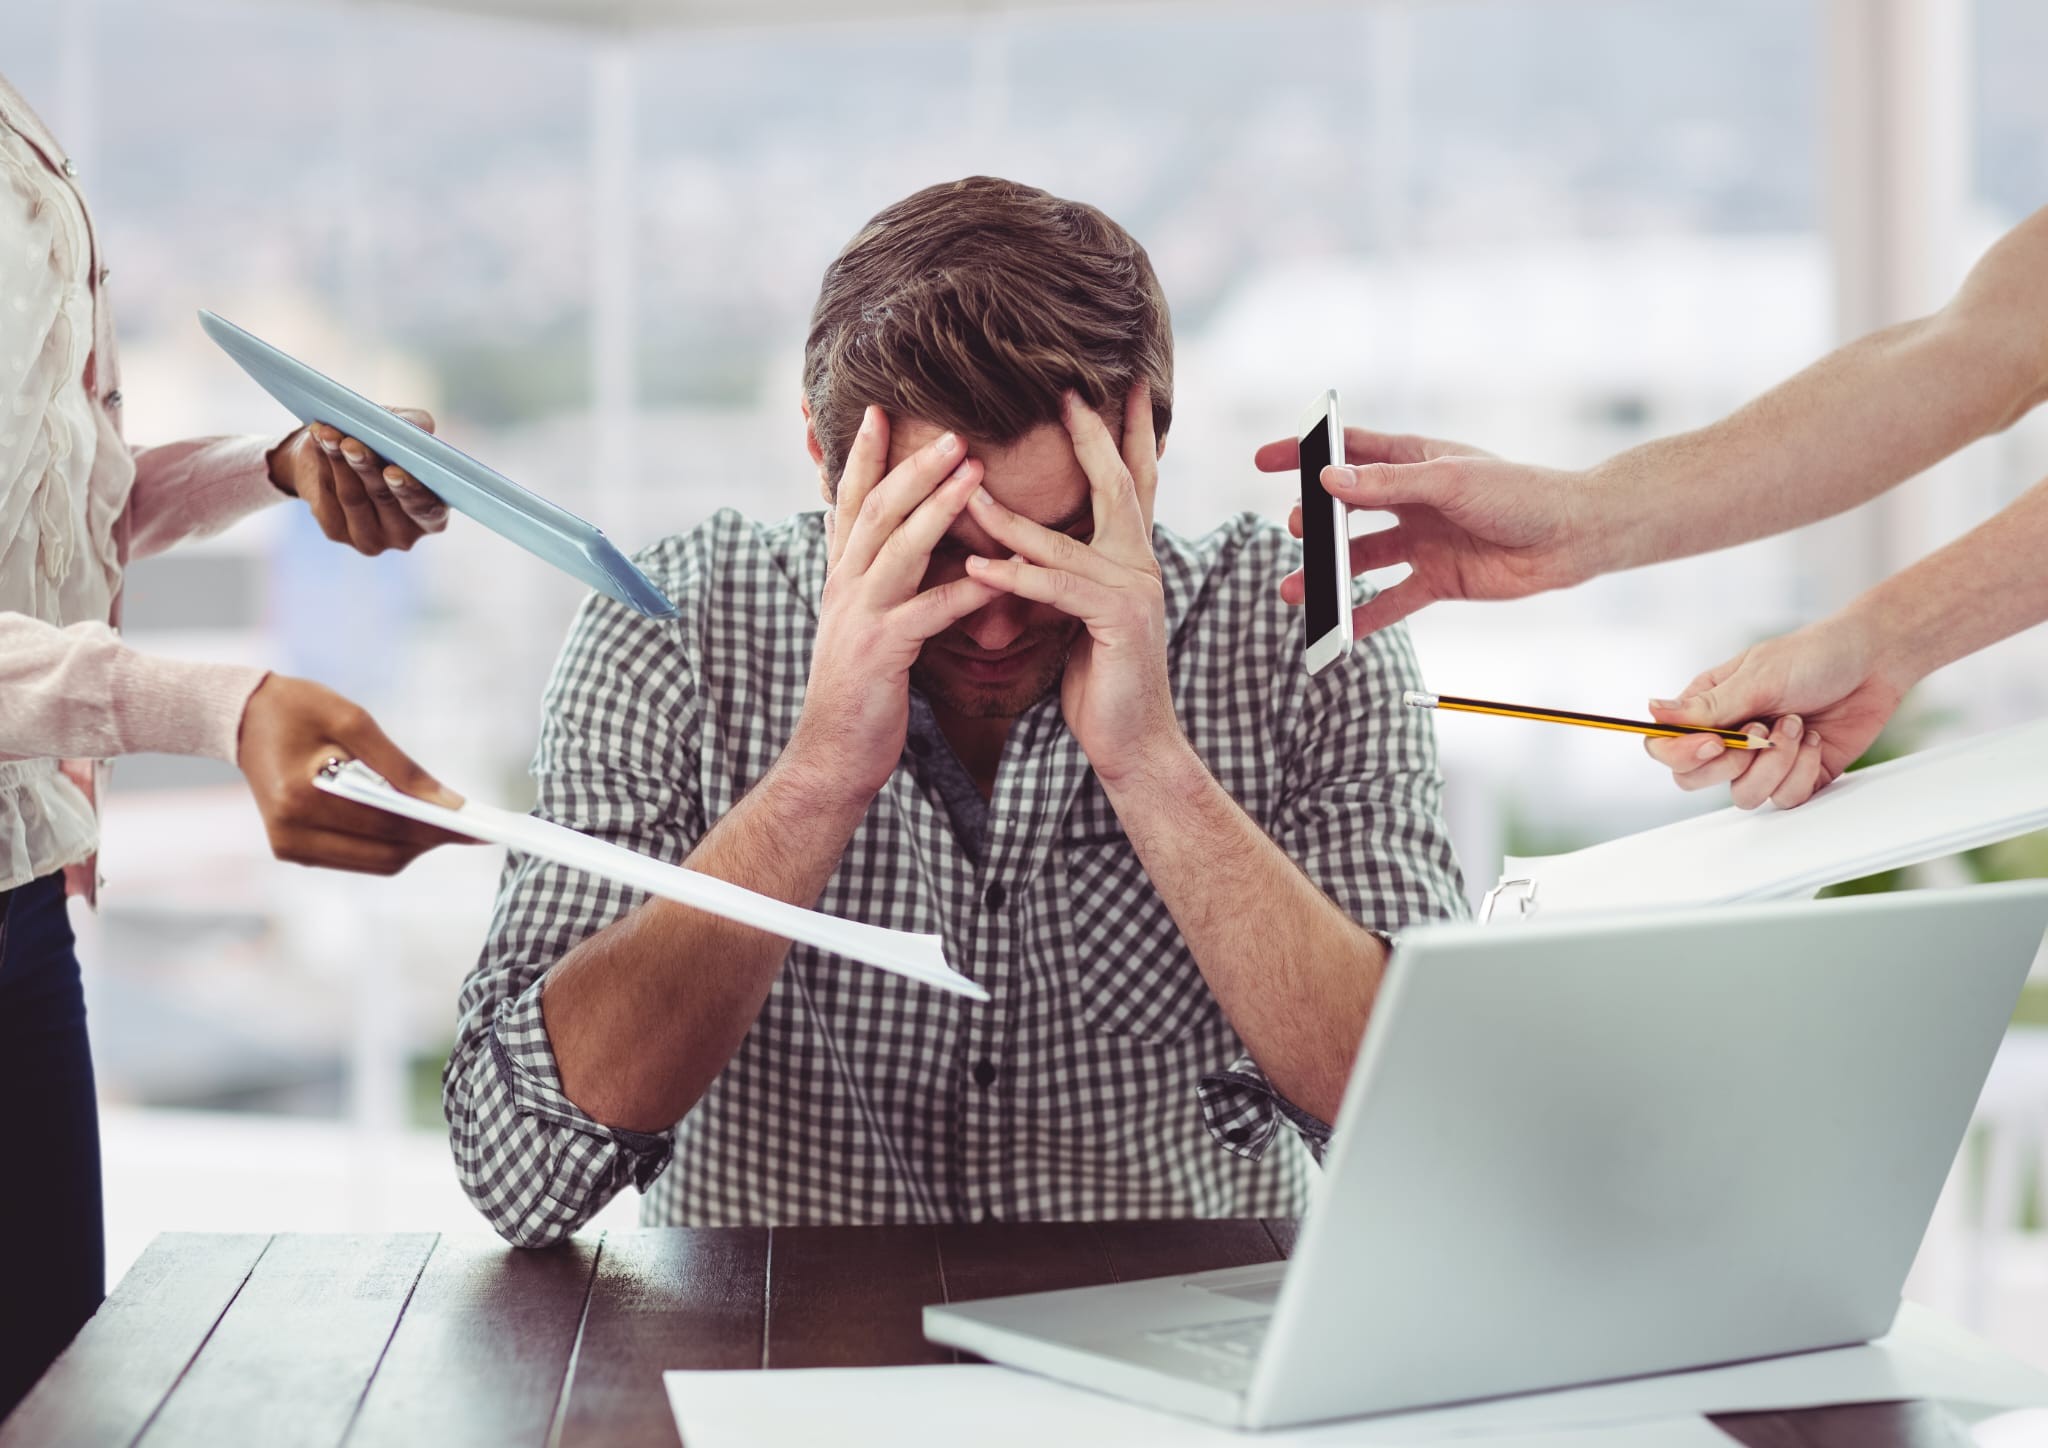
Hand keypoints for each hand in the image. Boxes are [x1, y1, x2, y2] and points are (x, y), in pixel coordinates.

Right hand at [236, 674, 475, 872]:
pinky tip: (409, 822)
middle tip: (470, 827)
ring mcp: (289, 847)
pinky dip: (388, 844)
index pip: (387, 825)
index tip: (478, 828)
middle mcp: (291, 833)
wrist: (243, 718)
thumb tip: (449, 803)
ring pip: (375, 863)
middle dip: (431, 841)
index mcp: (301, 797)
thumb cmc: (299, 708)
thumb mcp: (354, 720)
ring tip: (445, 823)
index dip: (437, 828)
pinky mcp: (292, 851)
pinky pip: (357, 858)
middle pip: (385, 854)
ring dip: (414, 845)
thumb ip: (402, 766)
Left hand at [269, 410, 449, 555]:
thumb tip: (419, 426)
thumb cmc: (383, 445)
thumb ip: (417, 426)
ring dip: (339, 460)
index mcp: (432, 515)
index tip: (393, 471)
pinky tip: (320, 441)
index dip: (411, 491)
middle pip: (385, 499)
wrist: (337, 458)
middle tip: (351, 445)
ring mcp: (370, 538)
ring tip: (329, 433)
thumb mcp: (403, 430)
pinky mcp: (336, 531)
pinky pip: (328, 494)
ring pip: (353, 496)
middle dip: (367, 468)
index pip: (428, 510)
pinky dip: (323, 461)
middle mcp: (405, 534)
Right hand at [788, 409, 999, 805]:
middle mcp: (844, 587)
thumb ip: (878, 583)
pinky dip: (966, 590)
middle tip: (953, 429)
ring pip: (898, 548)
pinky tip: (1000, 574)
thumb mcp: (863, 625)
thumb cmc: (859, 692)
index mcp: (841, 577)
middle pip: (877, 511)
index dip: (864, 456)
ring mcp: (859, 617)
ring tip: (975, 472)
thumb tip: (900, 548)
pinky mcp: (881, 653)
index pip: (851, 503)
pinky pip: (929, 612)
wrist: (831, 756)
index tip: (881, 411)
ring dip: (937, 507)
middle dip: (912, 466)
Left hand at [964, 385, 1180, 782]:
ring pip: (1065, 540)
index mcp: (1132, 558)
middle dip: (1092, 435)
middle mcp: (1141, 564)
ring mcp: (1134, 590)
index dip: (1124, 433)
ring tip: (967, 489)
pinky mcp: (1117, 621)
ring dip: (1010, 517)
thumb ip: (1063, 574)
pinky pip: (1056, 589)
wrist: (1133, 742)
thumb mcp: (1078, 615)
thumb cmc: (1100, 681)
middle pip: (1118, 485)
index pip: (1131, 482)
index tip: (1118, 386)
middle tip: (1067, 391)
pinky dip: (1014, 577)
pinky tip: (977, 568)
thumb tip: (1025, 544)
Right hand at [1254, 429, 1592, 636]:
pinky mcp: (1437, 579)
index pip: (1348, 452)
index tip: (1265, 460)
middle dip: (1315, 522)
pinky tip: (1338, 629)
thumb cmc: (1519, 494)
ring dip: (1328, 574)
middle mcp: (1412, 500)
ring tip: (1296, 590)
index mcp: (1414, 460)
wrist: (1571, 538)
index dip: (1305, 454)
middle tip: (1297, 531)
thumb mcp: (1449, 481)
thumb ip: (1387, 483)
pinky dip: (1364, 616)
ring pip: (1361, 559)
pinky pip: (1392, 600)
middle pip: (1347, 510)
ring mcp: (1423, 541)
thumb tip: (1329, 482)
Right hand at [1641, 613, 1909, 809]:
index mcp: (1707, 707)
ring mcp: (1760, 761)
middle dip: (1733, 763)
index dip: (1682, 754)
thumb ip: (1708, 705)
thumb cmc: (1815, 656)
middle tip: (1761, 733)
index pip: (1665, 745)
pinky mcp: (1795, 777)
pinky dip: (1802, 771)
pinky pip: (1784, 799)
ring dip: (1775, 763)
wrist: (1875, 662)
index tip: (1716, 743)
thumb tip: (1652, 712)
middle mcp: (1728, 737)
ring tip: (1796, 726)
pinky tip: (1813, 739)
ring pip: (1742, 795)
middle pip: (1694, 779)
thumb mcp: (1758, 677)